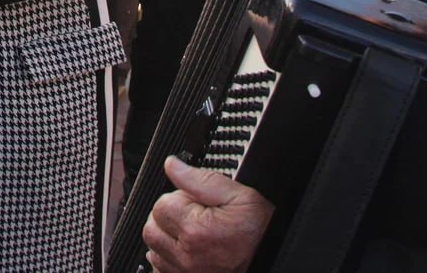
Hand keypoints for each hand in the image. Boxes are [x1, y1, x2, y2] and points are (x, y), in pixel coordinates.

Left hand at [143, 157, 274, 272]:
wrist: (274, 255)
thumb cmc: (260, 230)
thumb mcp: (237, 195)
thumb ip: (199, 179)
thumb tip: (172, 165)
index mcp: (196, 230)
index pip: (160, 205)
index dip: (177, 198)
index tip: (194, 202)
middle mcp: (187, 255)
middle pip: (152, 228)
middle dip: (168, 217)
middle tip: (192, 215)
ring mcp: (185, 272)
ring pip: (154, 248)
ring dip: (166, 237)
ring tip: (191, 232)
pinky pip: (160, 268)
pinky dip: (168, 257)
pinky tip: (187, 249)